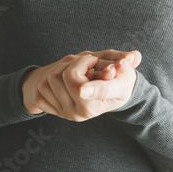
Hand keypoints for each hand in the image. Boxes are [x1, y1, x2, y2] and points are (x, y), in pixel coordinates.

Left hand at [23, 49, 141, 120]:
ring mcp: (66, 114)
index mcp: (99, 103)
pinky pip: (40, 89)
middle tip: (90, 62)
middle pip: (66, 75)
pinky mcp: (55, 111)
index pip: (89, 92)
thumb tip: (132, 57)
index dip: (88, 89)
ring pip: (50, 79)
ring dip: (63, 67)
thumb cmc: (119, 81)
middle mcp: (82, 112)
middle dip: (78, 61)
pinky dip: (49, 78)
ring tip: (79, 69)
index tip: (83, 89)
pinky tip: (65, 78)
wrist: (110, 97)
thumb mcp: (125, 72)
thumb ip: (125, 63)